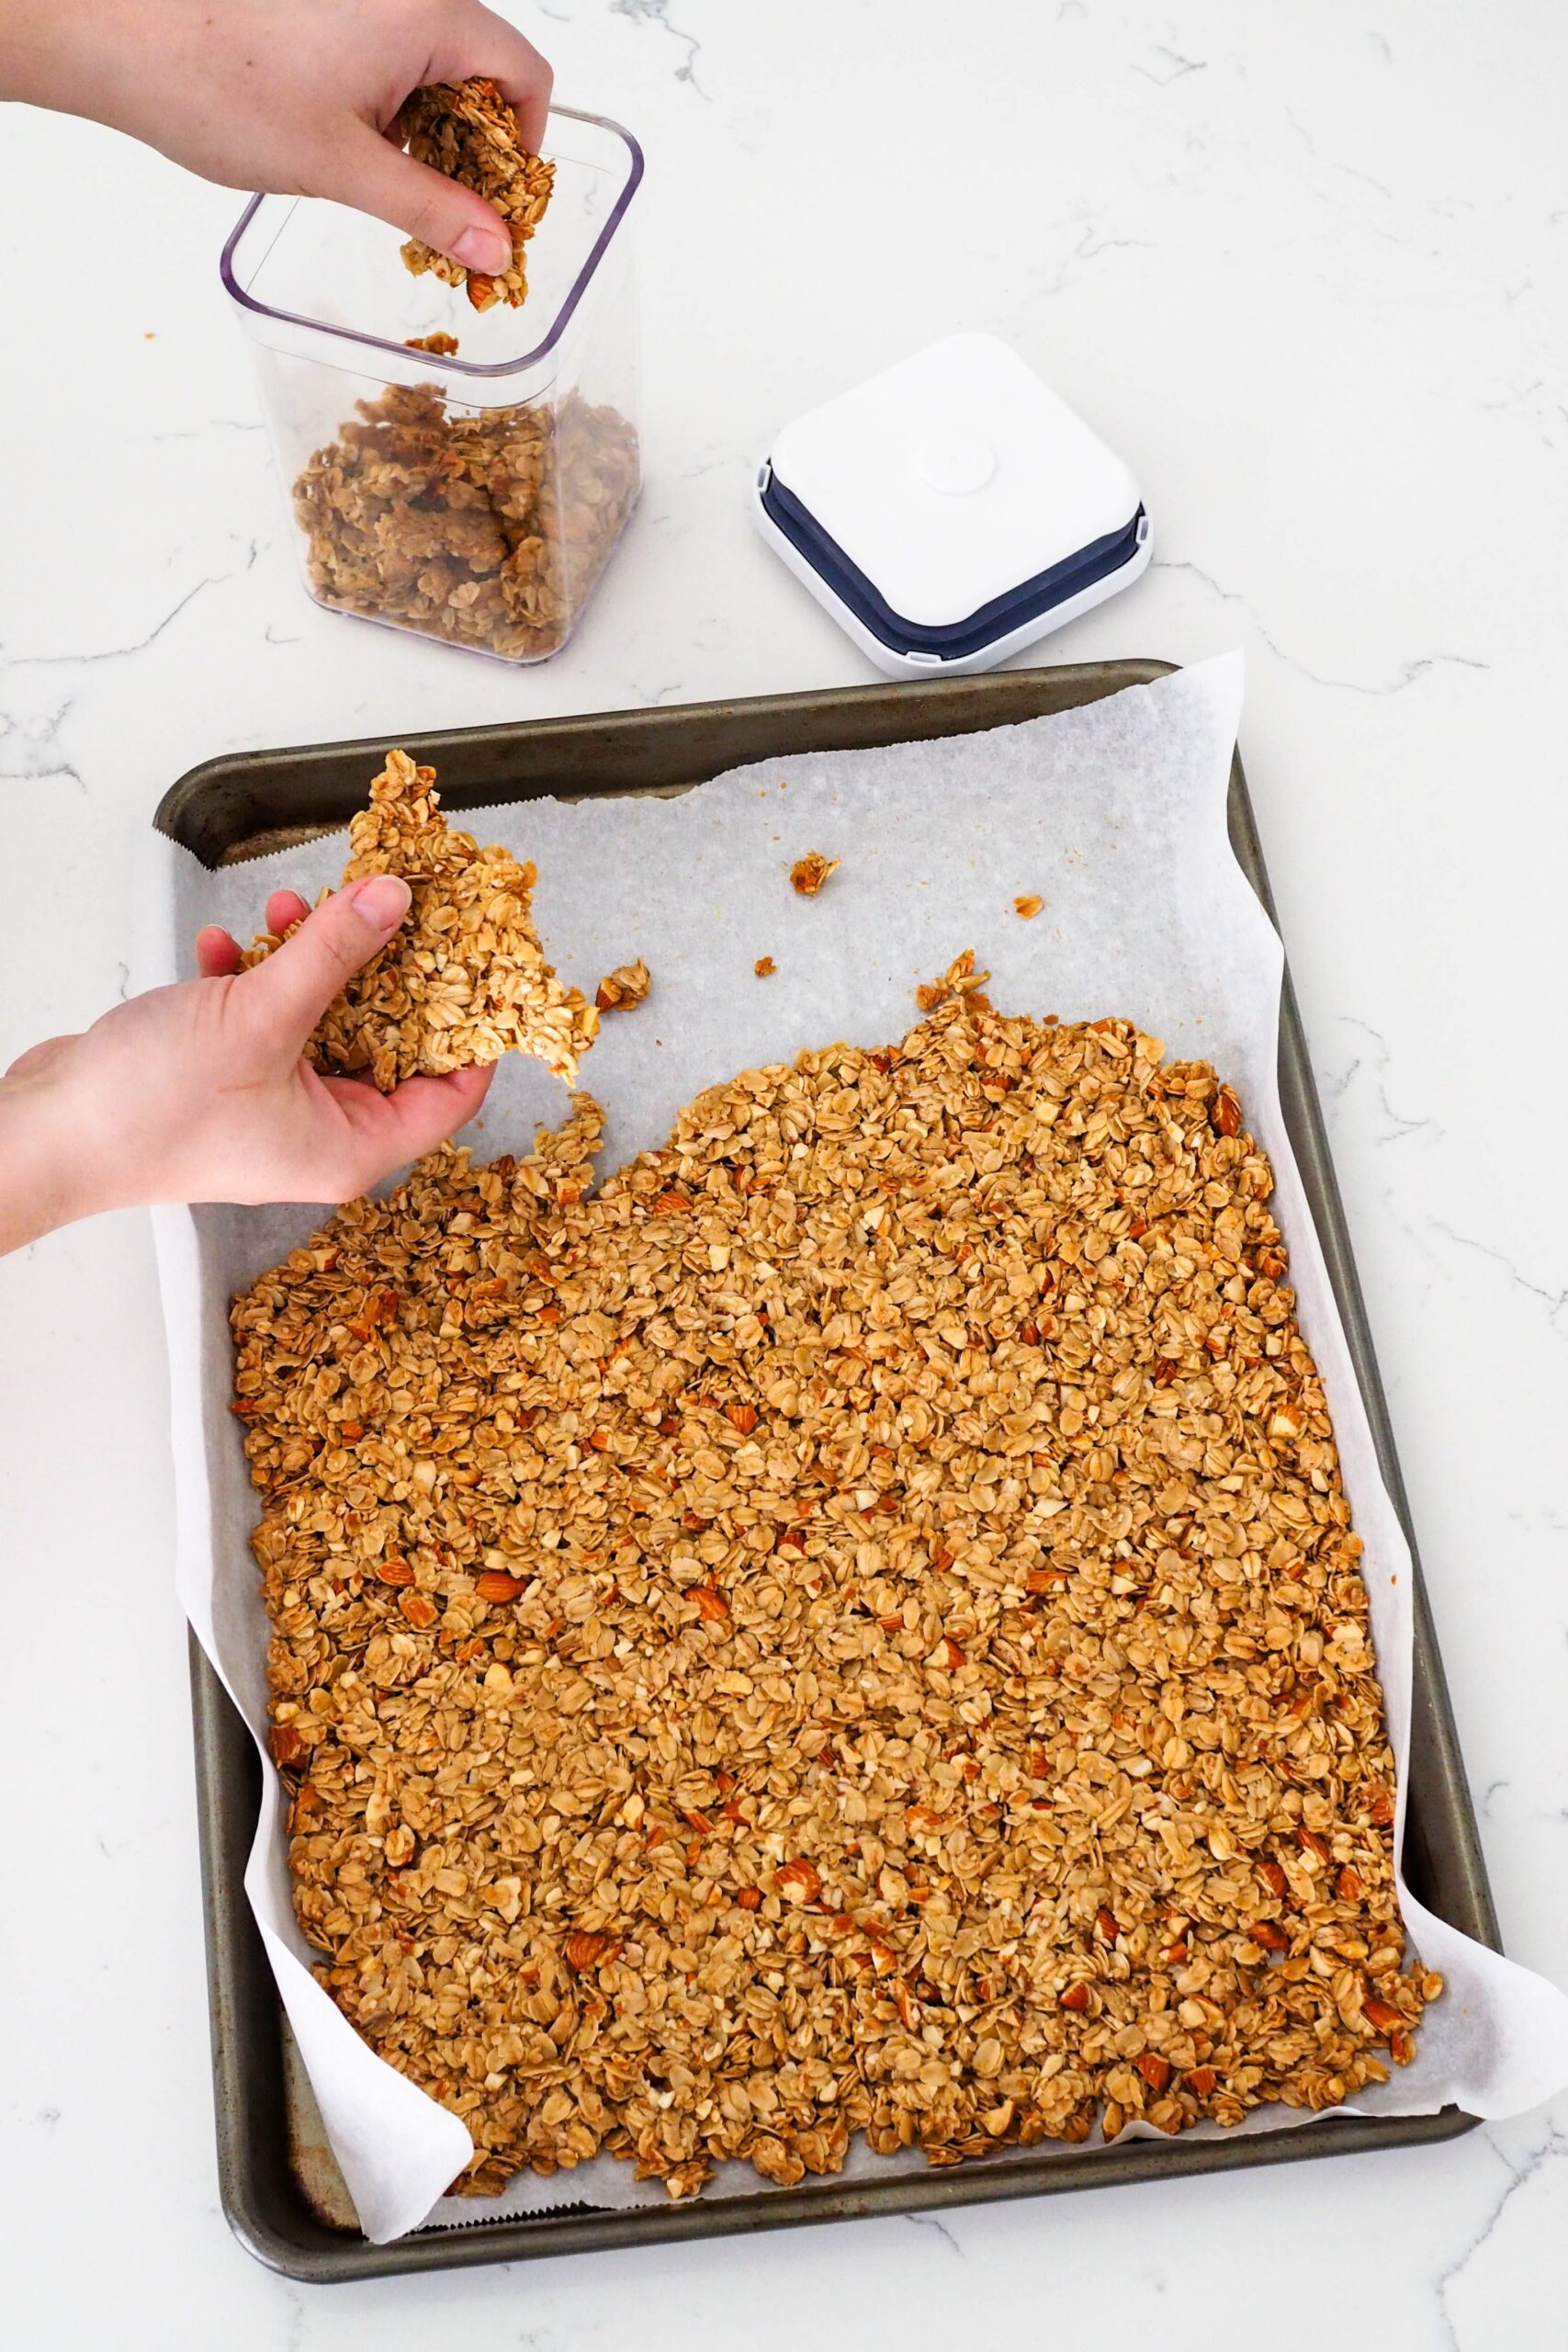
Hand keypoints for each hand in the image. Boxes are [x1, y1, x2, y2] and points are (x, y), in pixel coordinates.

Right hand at [0, 874, 492, 1254]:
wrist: (48, 1130)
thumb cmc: (149, 1111)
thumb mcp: (262, 1016)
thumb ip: (334, 953)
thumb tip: (395, 901)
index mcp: (351, 1148)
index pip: (452, 1095)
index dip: (475, 1031)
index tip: (485, 966)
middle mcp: (319, 1134)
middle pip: (385, 1041)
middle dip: (378, 968)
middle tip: (386, 905)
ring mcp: (271, 1106)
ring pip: (320, 1017)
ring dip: (306, 959)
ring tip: (291, 908)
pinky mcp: (225, 1078)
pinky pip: (262, 1017)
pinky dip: (249, 976)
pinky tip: (221, 945)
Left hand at [1, 0, 551, 279]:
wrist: (124, 39)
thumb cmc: (223, 87)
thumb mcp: (344, 169)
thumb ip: (432, 211)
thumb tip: (496, 250)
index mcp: (427, 16)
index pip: (526, 75)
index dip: (525, 147)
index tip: (498, 204)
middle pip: (485, 71)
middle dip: (477, 148)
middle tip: (447, 214)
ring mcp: (365, 0)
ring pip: (436, 67)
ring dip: (432, 133)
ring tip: (388, 184)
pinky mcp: (330, 11)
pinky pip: (391, 56)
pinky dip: (392, 107)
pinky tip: (355, 149)